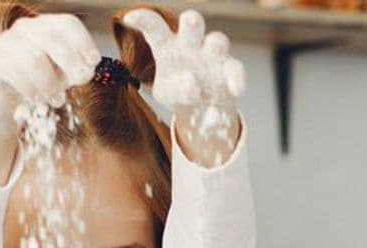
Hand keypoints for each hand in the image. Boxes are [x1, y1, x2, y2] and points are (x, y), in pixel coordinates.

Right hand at [0, 14, 101, 135]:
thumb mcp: (64, 76)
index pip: (68, 24)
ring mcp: (7, 43)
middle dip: (70, 62)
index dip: (84, 42)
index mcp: (47, 29)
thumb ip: (77, 70)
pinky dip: (31, 90)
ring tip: (56, 99)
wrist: (6, 102)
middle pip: (51, 38)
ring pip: (34, 59)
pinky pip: (14, 73)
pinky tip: (36, 100)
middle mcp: (26, 29)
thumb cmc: (40, 84)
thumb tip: (86, 70)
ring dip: (50, 83)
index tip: (93, 62)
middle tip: (77, 82)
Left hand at [122, 8, 244, 162]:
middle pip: (193, 23)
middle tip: (190, 21)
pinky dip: (237, 78)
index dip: (144, 20)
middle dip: (193, 21)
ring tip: (216, 50)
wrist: (200, 109)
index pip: (155, 27)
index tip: (130, 19)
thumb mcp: (167, 94)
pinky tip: (236, 89)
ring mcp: (212, 56)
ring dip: (218, 44)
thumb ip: (175, 90)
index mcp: (168, 44)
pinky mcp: (229, 71)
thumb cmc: (178, 91)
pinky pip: (236, 69)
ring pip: (218, 41)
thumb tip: (193, 85)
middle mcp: (191, 44)